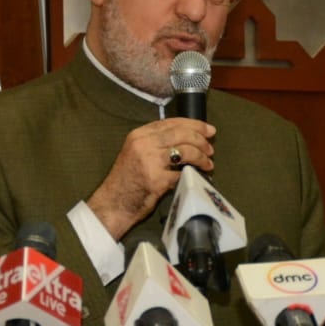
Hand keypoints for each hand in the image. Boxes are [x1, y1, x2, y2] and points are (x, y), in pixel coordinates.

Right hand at [86, 117, 215, 239]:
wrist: (113, 203)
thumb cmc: (127, 180)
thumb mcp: (136, 152)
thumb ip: (156, 143)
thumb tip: (187, 137)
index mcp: (139, 135)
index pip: (171, 122)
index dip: (194, 124)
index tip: (208, 130)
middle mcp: (143, 144)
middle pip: (181, 134)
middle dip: (201, 140)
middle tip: (210, 148)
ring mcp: (149, 162)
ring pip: (185, 151)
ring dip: (201, 158)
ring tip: (208, 164)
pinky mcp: (156, 180)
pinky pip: (182, 174)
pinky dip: (192, 175)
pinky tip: (198, 177)